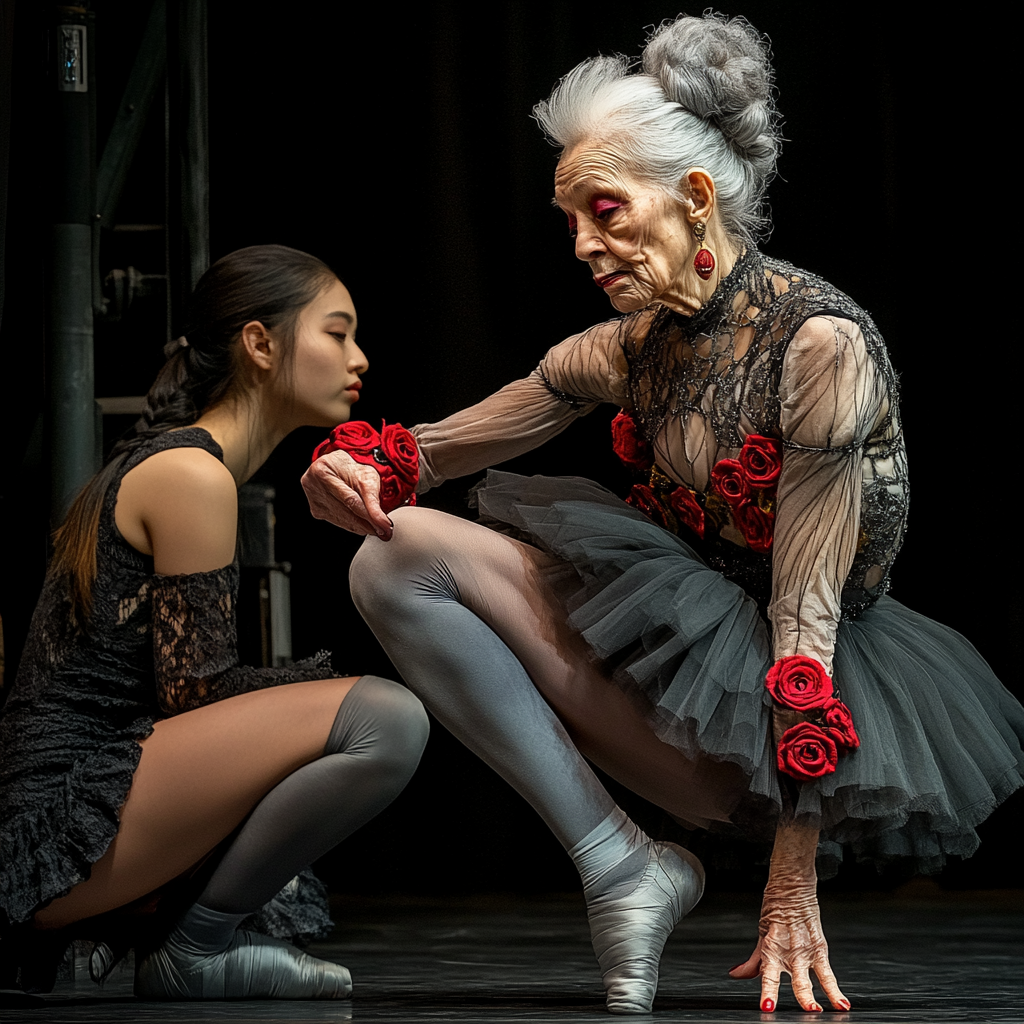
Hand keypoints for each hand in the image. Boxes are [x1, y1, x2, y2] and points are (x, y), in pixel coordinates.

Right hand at [301, 449, 393, 539]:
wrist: (340, 466)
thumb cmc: (353, 468)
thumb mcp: (367, 477)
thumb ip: (374, 501)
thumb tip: (383, 524)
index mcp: (323, 470)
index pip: (350, 499)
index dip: (369, 514)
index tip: (384, 526)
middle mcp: (313, 485)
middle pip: (345, 512)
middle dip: (367, 524)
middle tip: (384, 532)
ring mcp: (313, 499)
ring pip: (342, 520)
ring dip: (360, 527)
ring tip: (376, 528)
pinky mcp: (316, 510)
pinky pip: (338, 522)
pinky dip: (352, 525)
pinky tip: (362, 524)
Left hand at [728, 819, 849, 1011]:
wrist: (792, 886)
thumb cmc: (775, 910)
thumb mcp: (761, 935)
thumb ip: (753, 961)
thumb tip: (735, 974)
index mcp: (771, 948)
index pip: (768, 975)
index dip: (768, 992)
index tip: (767, 1007)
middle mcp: (789, 951)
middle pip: (794, 979)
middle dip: (799, 996)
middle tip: (805, 1011)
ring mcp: (805, 950)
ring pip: (811, 977)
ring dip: (815, 995)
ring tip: (817, 1010)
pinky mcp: (819, 947)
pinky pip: (827, 972)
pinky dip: (835, 989)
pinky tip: (842, 1004)